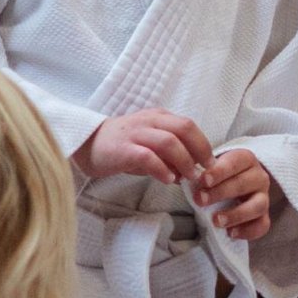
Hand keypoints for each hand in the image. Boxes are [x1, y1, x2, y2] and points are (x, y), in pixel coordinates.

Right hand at [73, 110, 211, 184]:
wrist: (86, 144)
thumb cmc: (121, 147)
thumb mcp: (149, 146)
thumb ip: (169, 156)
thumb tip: (189, 172)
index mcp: (158, 117)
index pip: (188, 125)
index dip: (203, 144)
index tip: (210, 163)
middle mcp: (149, 121)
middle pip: (184, 128)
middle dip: (200, 150)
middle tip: (206, 170)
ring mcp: (136, 133)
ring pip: (169, 142)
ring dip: (184, 161)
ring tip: (188, 177)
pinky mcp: (124, 149)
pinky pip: (149, 157)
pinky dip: (162, 169)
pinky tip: (167, 180)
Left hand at [194, 147, 272, 240]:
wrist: (234, 184)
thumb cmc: (218, 175)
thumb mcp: (210, 166)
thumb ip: (199, 169)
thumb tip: (181, 174)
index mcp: (246, 159)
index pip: (235, 162)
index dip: (219, 172)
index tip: (203, 181)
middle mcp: (259, 177)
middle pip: (244, 184)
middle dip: (220, 193)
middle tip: (200, 200)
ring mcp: (264, 197)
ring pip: (258, 205)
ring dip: (236, 214)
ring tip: (216, 221)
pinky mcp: (264, 216)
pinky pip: (262, 225)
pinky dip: (248, 231)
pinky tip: (230, 233)